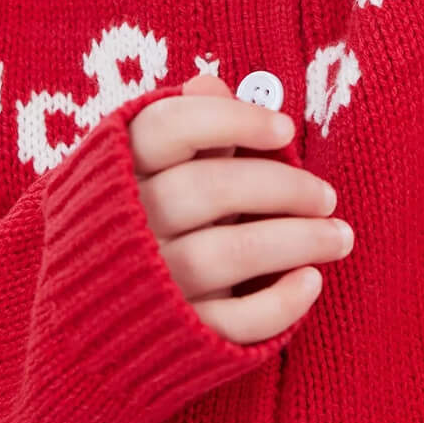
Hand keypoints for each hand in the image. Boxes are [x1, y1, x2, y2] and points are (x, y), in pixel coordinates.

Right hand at [128, 72, 353, 344]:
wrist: (84, 322)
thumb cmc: (131, 225)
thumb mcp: (139, 171)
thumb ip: (180, 128)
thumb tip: (214, 83)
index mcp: (113, 175)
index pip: (166, 129)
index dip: (231, 121)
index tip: (285, 128)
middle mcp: (125, 228)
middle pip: (207, 190)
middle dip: (281, 187)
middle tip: (327, 195)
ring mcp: (147, 286)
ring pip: (225, 255)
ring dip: (296, 241)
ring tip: (339, 236)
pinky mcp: (173, 339)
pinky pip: (231, 323)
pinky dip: (278, 303)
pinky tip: (310, 281)